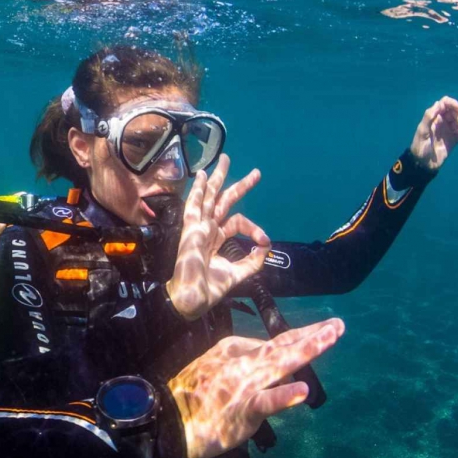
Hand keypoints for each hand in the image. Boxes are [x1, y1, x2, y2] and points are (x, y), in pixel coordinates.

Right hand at [166, 153, 270, 319]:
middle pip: (224, 201)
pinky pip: (194, 206)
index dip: (254, 229)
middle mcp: (207, 230)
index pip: (237, 223)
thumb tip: (266, 248)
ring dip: (218, 178)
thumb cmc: (210, 288)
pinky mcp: (191, 230)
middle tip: (256, 173)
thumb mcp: (238, 273)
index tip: (265, 241)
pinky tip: (203, 175)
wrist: (192, 298)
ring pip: (209, 197)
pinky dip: (199, 190)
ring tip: (226, 159)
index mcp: (216, 239)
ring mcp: (198, 228)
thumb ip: (252, 261)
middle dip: (240, 186)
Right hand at [168, 318, 344, 457]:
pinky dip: (284, 397)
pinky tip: (302, 390)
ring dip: (307, 349)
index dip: (298, 339)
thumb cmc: (186, 399)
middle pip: (283, 346)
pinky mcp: (242, 410)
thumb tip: (259, 354)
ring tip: (330, 337)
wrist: (164, 423)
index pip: (271, 344)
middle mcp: (242, 363)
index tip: (319, 335)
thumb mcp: (209, 367)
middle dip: (313, 335)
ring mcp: (243, 385)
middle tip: (338, 325)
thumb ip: (235, 360)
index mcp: (232, 350)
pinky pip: (265, 403)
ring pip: (280, 364)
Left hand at [410, 96, 457, 171]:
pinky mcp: (454, 139)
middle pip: (455, 112)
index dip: (454, 104)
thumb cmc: (420, 147)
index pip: (445, 104)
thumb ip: (429, 117)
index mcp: (434, 118)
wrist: (423, 165)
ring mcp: (449, 131)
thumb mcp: (422, 131)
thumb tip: (439, 103)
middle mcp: (442, 122)